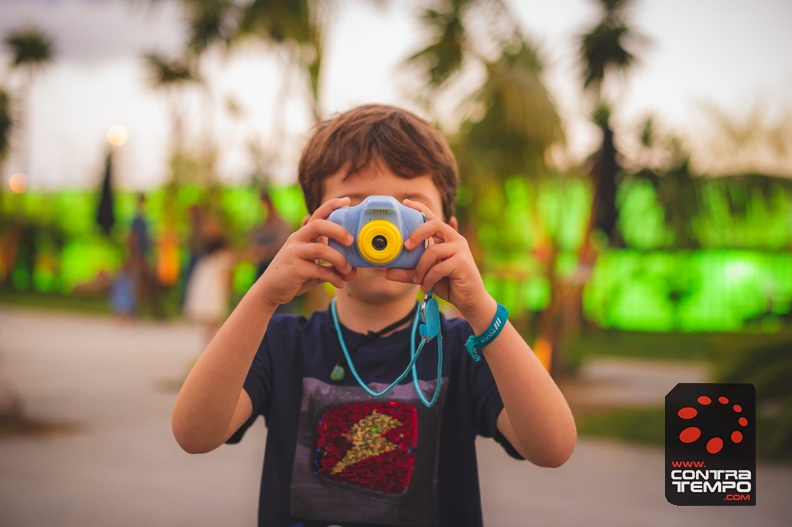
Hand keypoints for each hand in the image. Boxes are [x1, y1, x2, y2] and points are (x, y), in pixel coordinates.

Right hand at [257, 197, 357, 307]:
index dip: (331, 206)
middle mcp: (297, 240)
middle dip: (338, 230)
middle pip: (318, 225)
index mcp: (303, 235)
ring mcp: (294, 253)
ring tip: (348, 270)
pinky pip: (318, 270)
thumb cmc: (294, 276)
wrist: (270, 291)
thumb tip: (354, 272)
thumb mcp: (313, 267)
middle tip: (351, 241)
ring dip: (339, 259)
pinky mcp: (294, 269)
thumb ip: (331, 266)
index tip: (347, 201)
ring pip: (320, 249)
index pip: (317, 215)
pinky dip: (333, 277)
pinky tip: (340, 283)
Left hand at [386, 199, 492, 321]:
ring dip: (420, 268)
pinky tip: (427, 287)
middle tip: (405, 246)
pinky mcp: (463, 262)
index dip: (420, 209)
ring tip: (418, 280)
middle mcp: (455, 239)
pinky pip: (438, 268)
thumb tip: (387, 272)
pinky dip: (428, 279)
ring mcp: (460, 250)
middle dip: (417, 233)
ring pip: (433, 251)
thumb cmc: (448, 284)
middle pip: (434, 224)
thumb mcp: (425, 276)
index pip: (433, 218)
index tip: (405, 203)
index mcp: (446, 238)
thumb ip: (408, 272)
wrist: (470, 300)